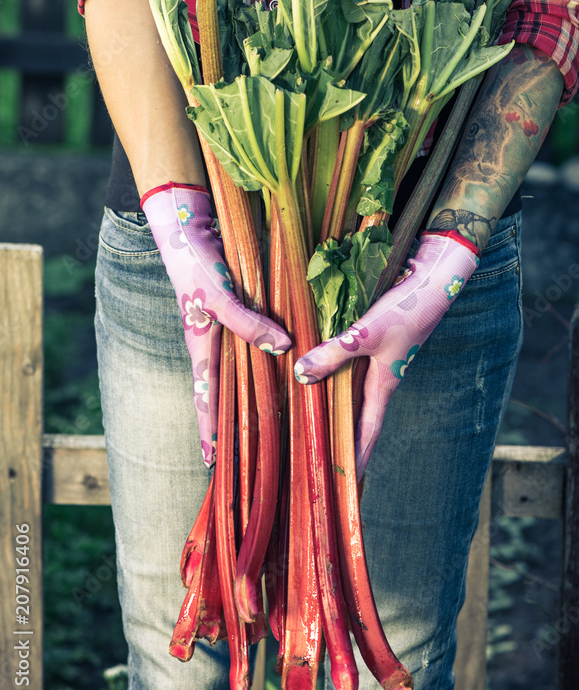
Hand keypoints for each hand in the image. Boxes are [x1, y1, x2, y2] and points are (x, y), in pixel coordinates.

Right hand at [141, 182, 290, 464]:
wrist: (185, 226)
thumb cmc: (195, 263)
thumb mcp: (219, 295)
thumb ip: (248, 323)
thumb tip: (282, 348)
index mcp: (201, 346)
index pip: (205, 398)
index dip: (210, 430)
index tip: (213, 463)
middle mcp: (211, 342)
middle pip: (221, 391)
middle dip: (230, 422)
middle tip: (245, 453)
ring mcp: (222, 327)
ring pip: (237, 370)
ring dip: (248, 393)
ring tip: (267, 419)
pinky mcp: (234, 309)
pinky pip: (249, 344)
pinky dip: (262, 359)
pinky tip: (279, 365)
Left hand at [294, 231, 478, 476]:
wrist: (434, 276)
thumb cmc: (407, 308)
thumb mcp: (367, 333)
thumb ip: (333, 353)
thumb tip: (300, 376)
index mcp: (385, 384)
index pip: (368, 431)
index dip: (357, 457)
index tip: (346, 484)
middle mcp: (382, 375)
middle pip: (358, 414)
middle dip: (342, 436)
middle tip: (320, 458)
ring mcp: (381, 357)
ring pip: (352, 389)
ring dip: (335, 404)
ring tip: (311, 420)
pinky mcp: (376, 337)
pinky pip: (350, 363)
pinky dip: (334, 372)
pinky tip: (316, 368)